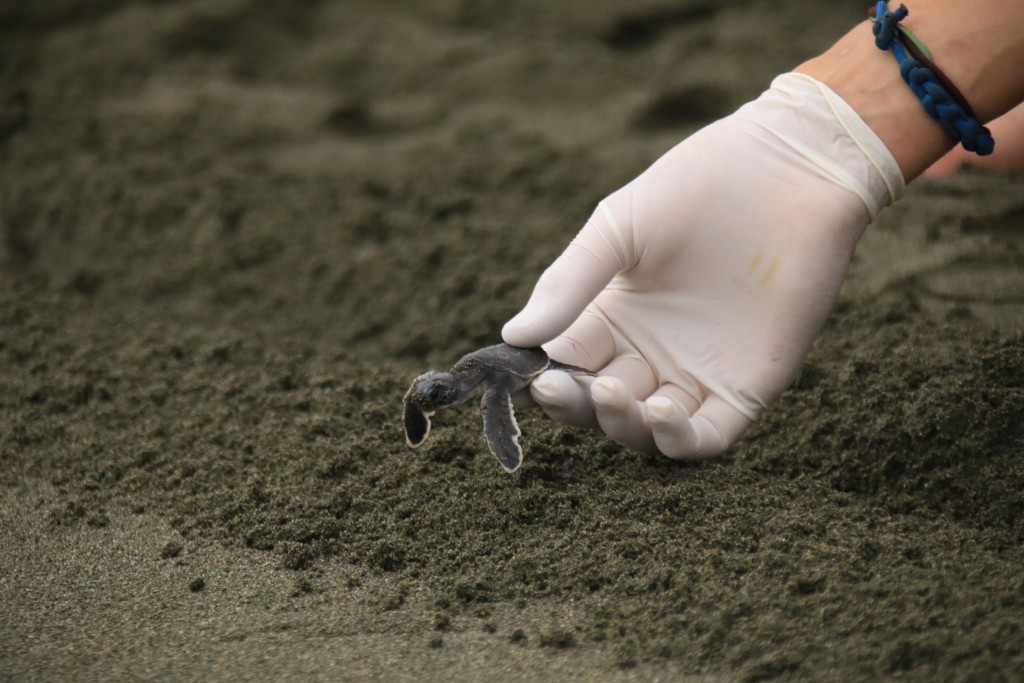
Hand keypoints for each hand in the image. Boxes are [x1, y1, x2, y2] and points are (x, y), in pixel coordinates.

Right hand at [503, 73, 903, 458]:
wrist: (788, 167)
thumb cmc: (698, 187)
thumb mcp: (618, 229)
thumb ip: (569, 284)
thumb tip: (513, 337)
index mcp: (612, 318)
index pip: (566, 365)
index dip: (543, 377)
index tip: (525, 375)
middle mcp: (649, 353)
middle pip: (600, 404)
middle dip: (577, 404)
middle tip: (562, 386)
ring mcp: (696, 373)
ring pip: (647, 431)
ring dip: (623, 425)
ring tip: (613, 392)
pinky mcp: (746, 386)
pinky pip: (706, 437)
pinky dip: (678, 439)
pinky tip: (661, 412)